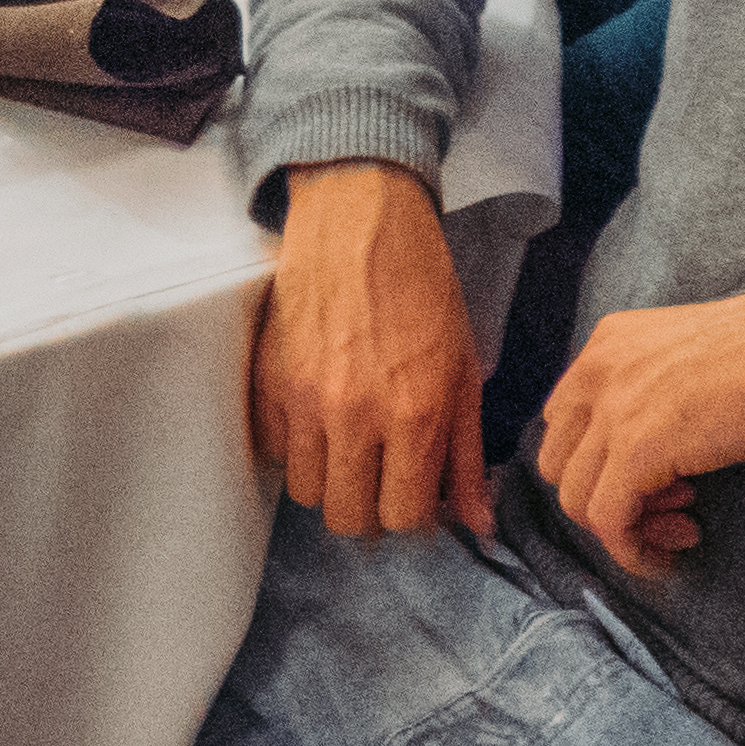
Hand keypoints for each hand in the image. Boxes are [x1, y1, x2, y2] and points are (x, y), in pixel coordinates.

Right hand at [253, 160, 489, 539]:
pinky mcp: (268, 379)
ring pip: (305, 490)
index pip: (404, 517)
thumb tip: (476, 521)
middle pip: (348, 517)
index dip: (411, 514)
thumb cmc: (420, 289)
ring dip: (327, 479)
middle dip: (367, 507)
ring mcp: (304, 399)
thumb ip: (466, 454)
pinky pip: (272, 448)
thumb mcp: (462, 371)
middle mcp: (356, 415)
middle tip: (377, 477)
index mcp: (415, 415)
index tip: (411, 493)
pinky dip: (292, 445)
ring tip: (344, 446)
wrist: (360, 224)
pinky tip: (314, 418)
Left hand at [536, 276, 744, 580]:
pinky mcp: (635, 449)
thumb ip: (650, 386)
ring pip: (575, 497)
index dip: (603, 461)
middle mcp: (596, 370)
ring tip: (682, 526)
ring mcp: (610, 408)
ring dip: (624, 527)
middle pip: (559, 461)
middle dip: (605, 497)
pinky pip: (607, 521)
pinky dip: (632, 550)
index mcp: (606, 342)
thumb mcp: (686, 355)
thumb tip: (644, 450)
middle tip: (669, 508)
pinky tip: (673, 552)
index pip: (565, 421)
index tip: (659, 480)